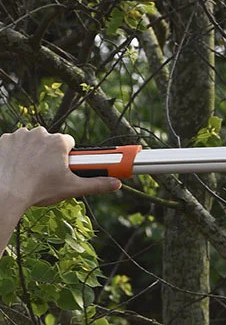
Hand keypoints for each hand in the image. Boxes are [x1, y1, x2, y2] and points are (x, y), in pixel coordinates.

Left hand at [0, 127, 121, 251]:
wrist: (7, 191)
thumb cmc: (39, 189)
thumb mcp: (71, 188)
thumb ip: (96, 184)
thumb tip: (116, 184)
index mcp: (58, 142)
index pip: (69, 143)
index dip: (69, 156)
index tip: (67, 166)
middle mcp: (39, 133)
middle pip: (50, 141)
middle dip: (50, 154)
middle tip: (48, 173)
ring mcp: (20, 135)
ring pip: (31, 141)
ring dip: (33, 152)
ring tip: (31, 172)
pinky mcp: (5, 140)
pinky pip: (14, 144)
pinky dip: (16, 154)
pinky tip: (16, 168)